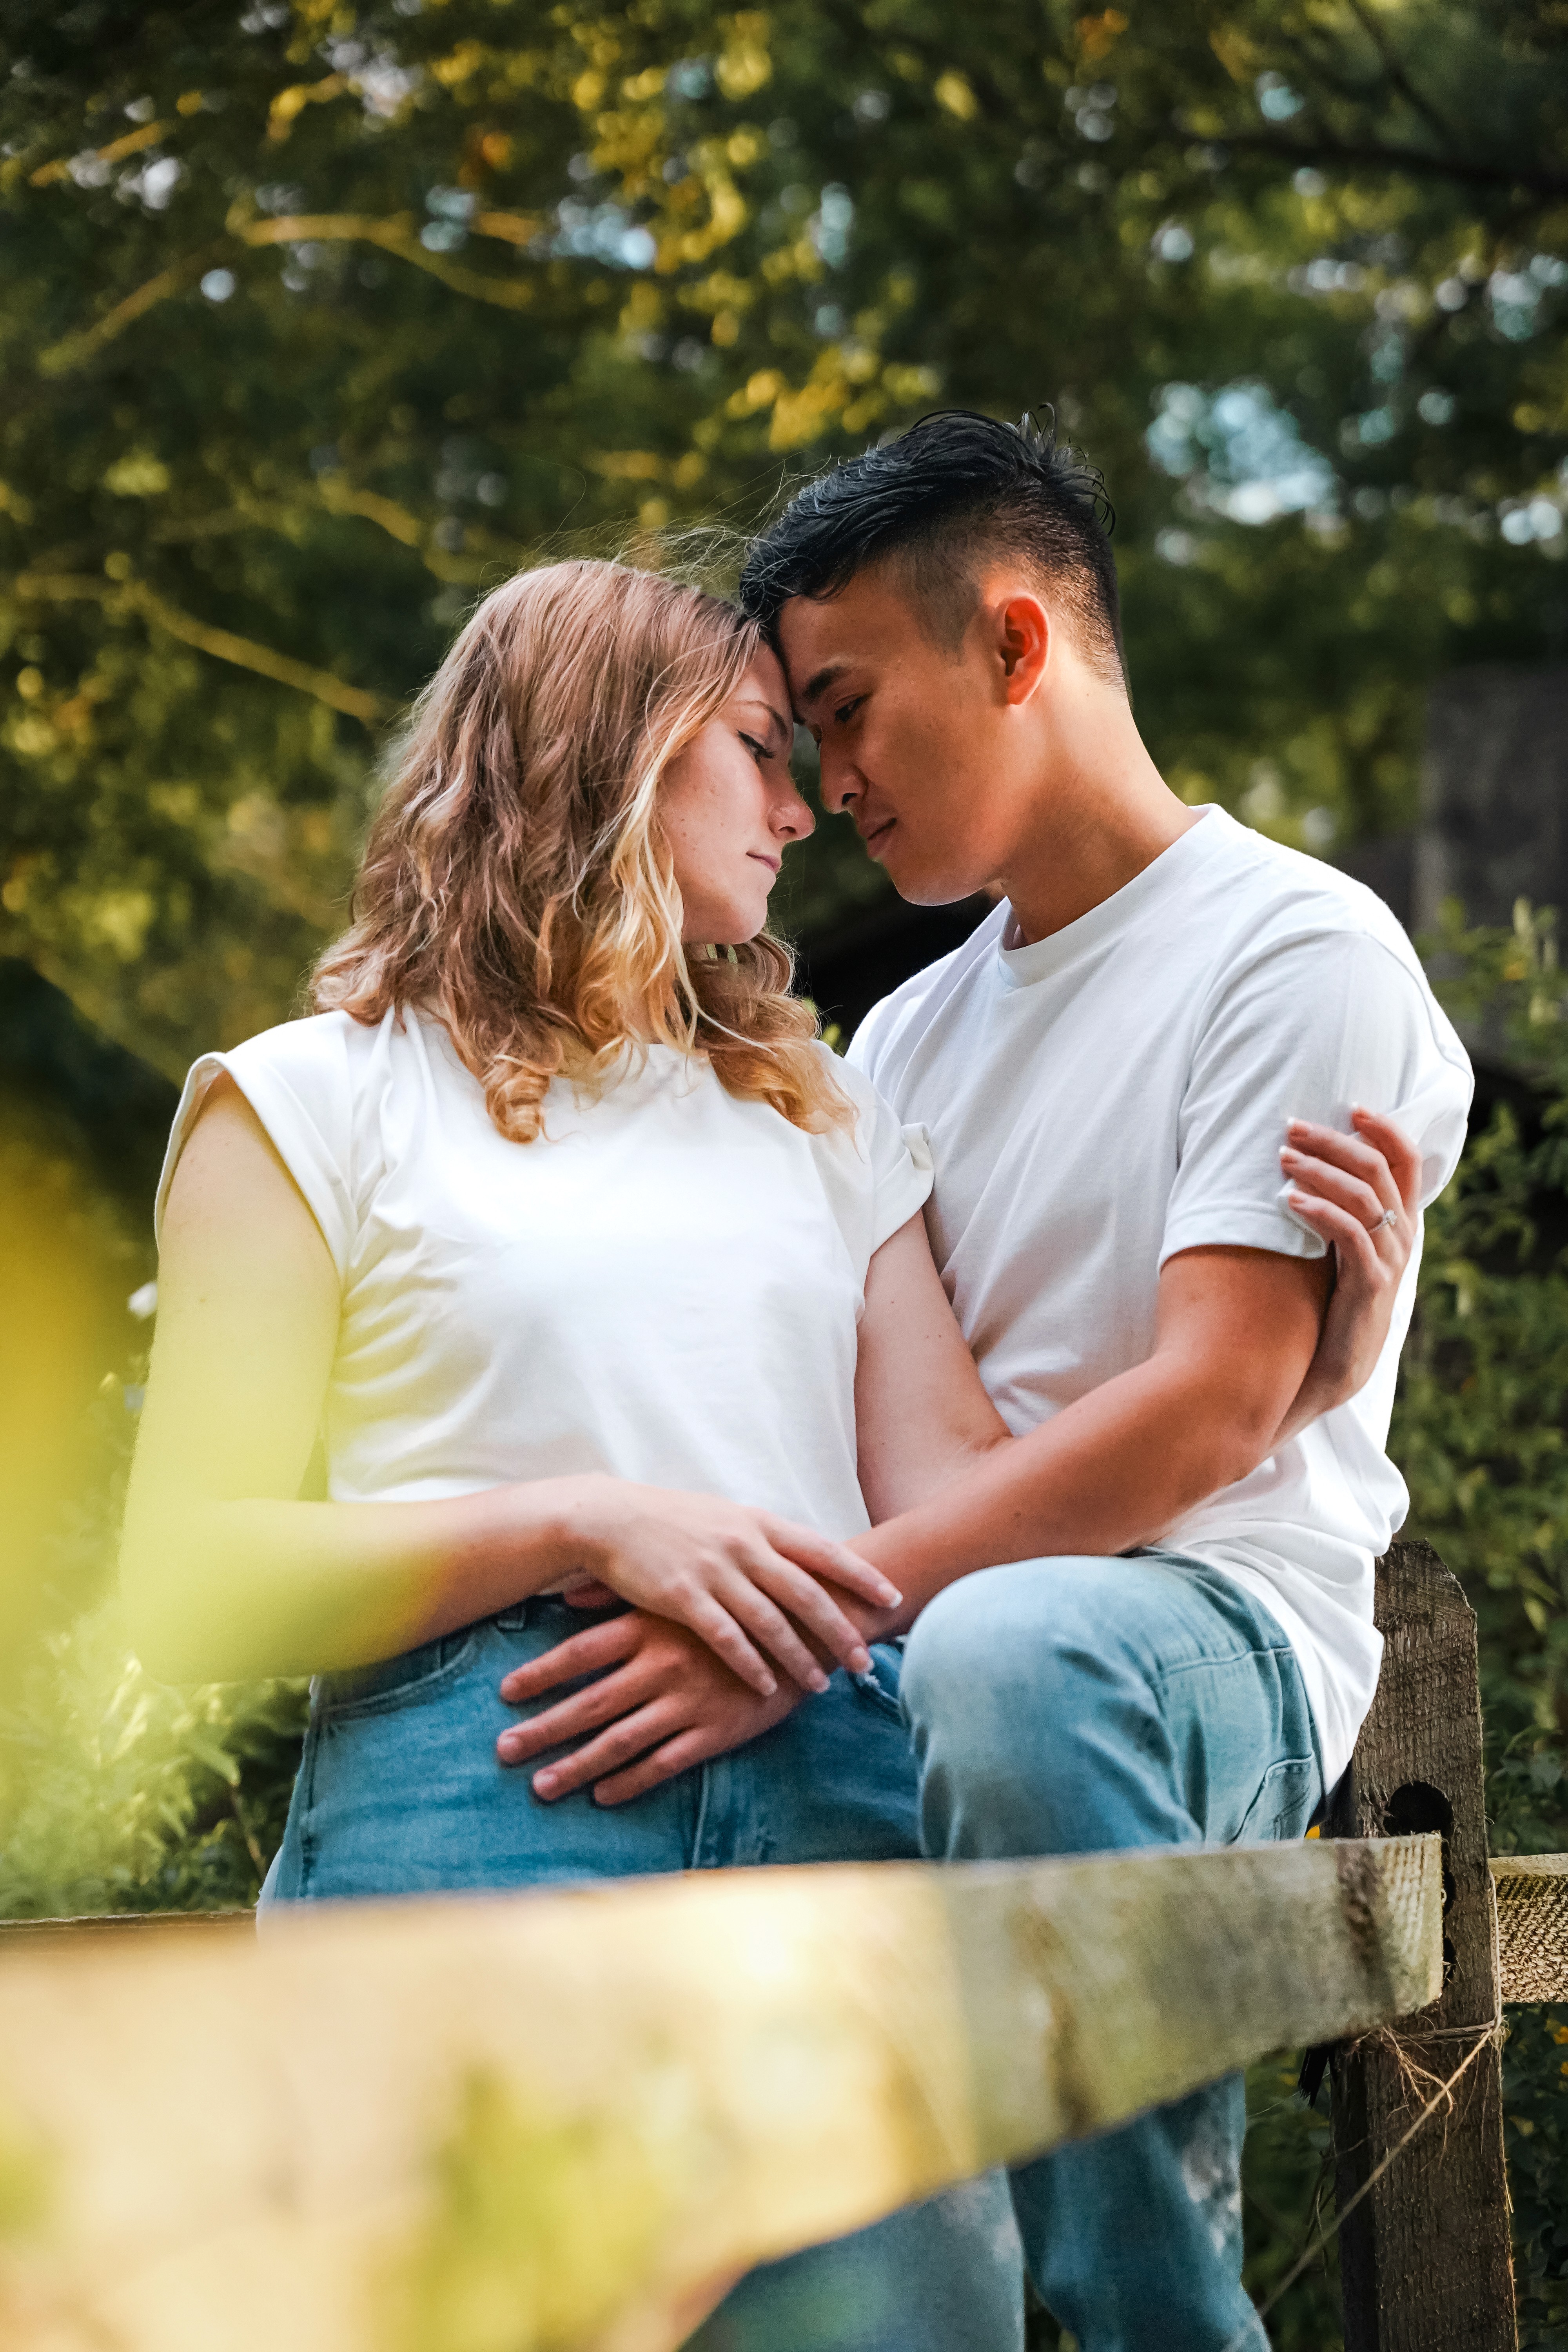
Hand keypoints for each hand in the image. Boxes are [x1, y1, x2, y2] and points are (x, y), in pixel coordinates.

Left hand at [495, 1610, 800, 1803]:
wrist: (805, 1628)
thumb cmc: (731, 1607)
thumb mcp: (677, 1592)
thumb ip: (622, 1595)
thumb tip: (568, 1593)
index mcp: (650, 1628)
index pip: (580, 1654)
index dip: (539, 1674)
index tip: (505, 1693)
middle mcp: (662, 1666)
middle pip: (589, 1704)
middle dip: (542, 1730)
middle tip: (503, 1750)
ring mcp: (688, 1702)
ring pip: (620, 1742)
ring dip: (576, 1766)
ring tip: (541, 1786)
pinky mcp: (715, 1732)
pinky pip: (664, 1763)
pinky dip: (630, 1782)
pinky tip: (602, 1795)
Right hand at [553, 1478, 898, 1699]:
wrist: (611, 1518)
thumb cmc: (673, 1521)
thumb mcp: (727, 1517)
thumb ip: (765, 1539)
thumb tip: (806, 1559)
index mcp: (759, 1522)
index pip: (823, 1550)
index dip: (861, 1575)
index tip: (892, 1598)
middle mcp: (744, 1544)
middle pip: (806, 1592)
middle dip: (839, 1629)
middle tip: (864, 1661)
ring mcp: (714, 1570)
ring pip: (770, 1620)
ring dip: (800, 1656)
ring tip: (822, 1684)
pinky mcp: (683, 1596)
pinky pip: (726, 1637)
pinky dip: (751, 1664)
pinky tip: (767, 1687)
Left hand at [1276, 1106, 1422, 1438]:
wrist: (1326, 1370)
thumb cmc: (1323, 1306)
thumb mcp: (1335, 1251)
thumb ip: (1335, 1213)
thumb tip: (1302, 1167)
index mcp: (1397, 1224)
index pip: (1406, 1162)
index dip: (1384, 1129)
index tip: (1351, 1107)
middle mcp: (1401, 1238)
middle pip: (1378, 1169)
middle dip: (1334, 1141)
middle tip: (1291, 1128)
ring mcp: (1389, 1262)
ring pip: (1364, 1196)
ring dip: (1321, 1170)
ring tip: (1282, 1156)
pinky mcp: (1369, 1286)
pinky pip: (1350, 1235)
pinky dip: (1320, 1211)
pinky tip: (1289, 1200)